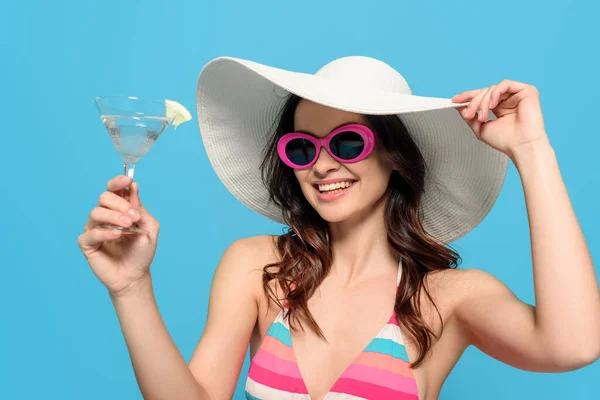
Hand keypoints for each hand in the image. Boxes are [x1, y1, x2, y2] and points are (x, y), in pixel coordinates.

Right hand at [77, 175, 160, 296]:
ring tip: (127, 226)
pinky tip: (117, 236)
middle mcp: (105, 216)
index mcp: (120, 209)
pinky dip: (104, 232)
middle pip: (104, 197)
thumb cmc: (142, 252)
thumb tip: (133, 186)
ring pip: (96, 212)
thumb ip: (140, 208)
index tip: (127, 180)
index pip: (114, 189)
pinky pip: (90, 233)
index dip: (118, 182)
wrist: (135, 276)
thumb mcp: (149, 227)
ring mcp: (94, 229)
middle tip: (133, 217)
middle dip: (120, 204)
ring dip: (114, 217)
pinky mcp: (87, 244)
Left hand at [452, 79, 549, 159]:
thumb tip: (458, 105)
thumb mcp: (480, 127)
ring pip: (492, 89)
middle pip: (485, 92)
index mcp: (500, 108)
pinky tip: (492, 105)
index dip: (468, 97)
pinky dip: (495, 93)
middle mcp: (508, 100)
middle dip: (473, 102)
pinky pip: (505, 84)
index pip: (482, 97)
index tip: (455, 100)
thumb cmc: (506, 141)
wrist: (521, 146)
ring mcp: (517, 95)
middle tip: (469, 114)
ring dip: (482, 101)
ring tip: (482, 116)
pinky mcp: (527, 91)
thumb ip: (470, 116)